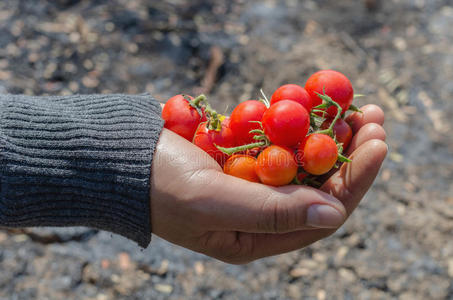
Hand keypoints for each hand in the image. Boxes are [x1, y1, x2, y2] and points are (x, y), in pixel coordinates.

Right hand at [150, 104, 386, 263]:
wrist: (120, 159)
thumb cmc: (158, 186)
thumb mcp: (212, 202)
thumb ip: (270, 212)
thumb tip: (334, 214)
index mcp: (255, 238)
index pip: (320, 215)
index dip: (352, 181)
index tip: (376, 144)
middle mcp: (260, 214)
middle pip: (319, 187)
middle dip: (350, 154)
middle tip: (374, 119)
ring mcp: (252, 184)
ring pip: (305, 162)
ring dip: (331, 135)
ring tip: (357, 109)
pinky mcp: (243, 158)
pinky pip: (282, 142)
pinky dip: (301, 124)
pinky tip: (318, 106)